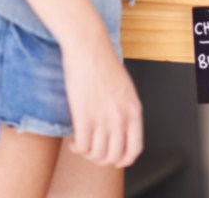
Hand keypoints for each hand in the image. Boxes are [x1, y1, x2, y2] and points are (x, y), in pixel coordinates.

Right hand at [61, 34, 143, 167]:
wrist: (89, 48)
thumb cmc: (104, 64)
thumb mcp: (125, 89)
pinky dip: (76, 148)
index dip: (123, 160)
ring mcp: (103, 118)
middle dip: (102, 158)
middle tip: (93, 150)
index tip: (114, 160)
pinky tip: (73, 138)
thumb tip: (120, 130)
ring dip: (87, 153)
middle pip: (114, 157)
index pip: (135, 149)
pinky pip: (82, 147)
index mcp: (134, 109)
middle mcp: (121, 117)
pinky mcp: (84, 116)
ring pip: (97, 155)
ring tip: (82, 142)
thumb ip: (125, 109)